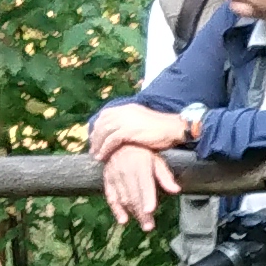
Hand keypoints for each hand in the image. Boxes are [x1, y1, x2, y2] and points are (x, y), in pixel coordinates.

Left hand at [84, 101, 199, 159]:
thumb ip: (132, 122)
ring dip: (97, 144)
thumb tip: (124, 131)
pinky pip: (111, 141)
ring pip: (104, 132)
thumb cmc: (162, 127)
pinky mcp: (128, 131)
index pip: (106, 115)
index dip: (98, 126)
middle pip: (102, 123)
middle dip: (95, 136)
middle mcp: (124, 112)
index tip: (94, 137)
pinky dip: (104, 149)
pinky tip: (102, 157)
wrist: (173, 128)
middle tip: (92, 148)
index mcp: (127, 108)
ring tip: (95, 155)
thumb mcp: (143, 120)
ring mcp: (125, 121)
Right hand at [99, 146, 175, 226]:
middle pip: (134, 195)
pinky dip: (116, 209)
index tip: (150, 210)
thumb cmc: (142, 154)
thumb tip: (176, 190)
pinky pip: (111, 197)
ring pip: (123, 198)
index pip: (144, 184)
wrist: (118, 143)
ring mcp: (115, 176)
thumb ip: (165, 177)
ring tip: (143, 224)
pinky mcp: (107, 180)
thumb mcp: (156, 161)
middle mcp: (126, 171)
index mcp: (140, 165)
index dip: (147, 197)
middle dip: (141, 212)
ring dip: (133, 213)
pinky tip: (123, 220)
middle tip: (149, 227)